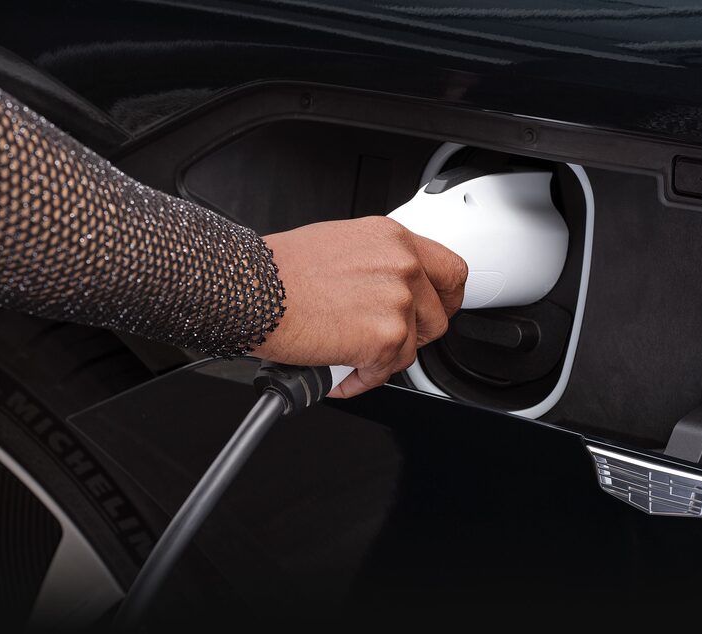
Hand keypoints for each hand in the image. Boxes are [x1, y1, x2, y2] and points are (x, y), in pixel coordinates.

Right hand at [254, 216, 466, 397]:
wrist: (252, 289)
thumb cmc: (278, 271)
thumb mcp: (340, 245)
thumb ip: (375, 265)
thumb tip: (385, 289)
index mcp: (392, 238)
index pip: (450, 270)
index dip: (446, 298)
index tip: (437, 309)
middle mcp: (402, 265)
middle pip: (440, 315)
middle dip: (416, 336)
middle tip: (387, 342)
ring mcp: (398, 301)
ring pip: (411, 348)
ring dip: (381, 359)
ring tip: (348, 355)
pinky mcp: (387, 337)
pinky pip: (386, 372)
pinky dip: (361, 379)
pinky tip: (337, 370)